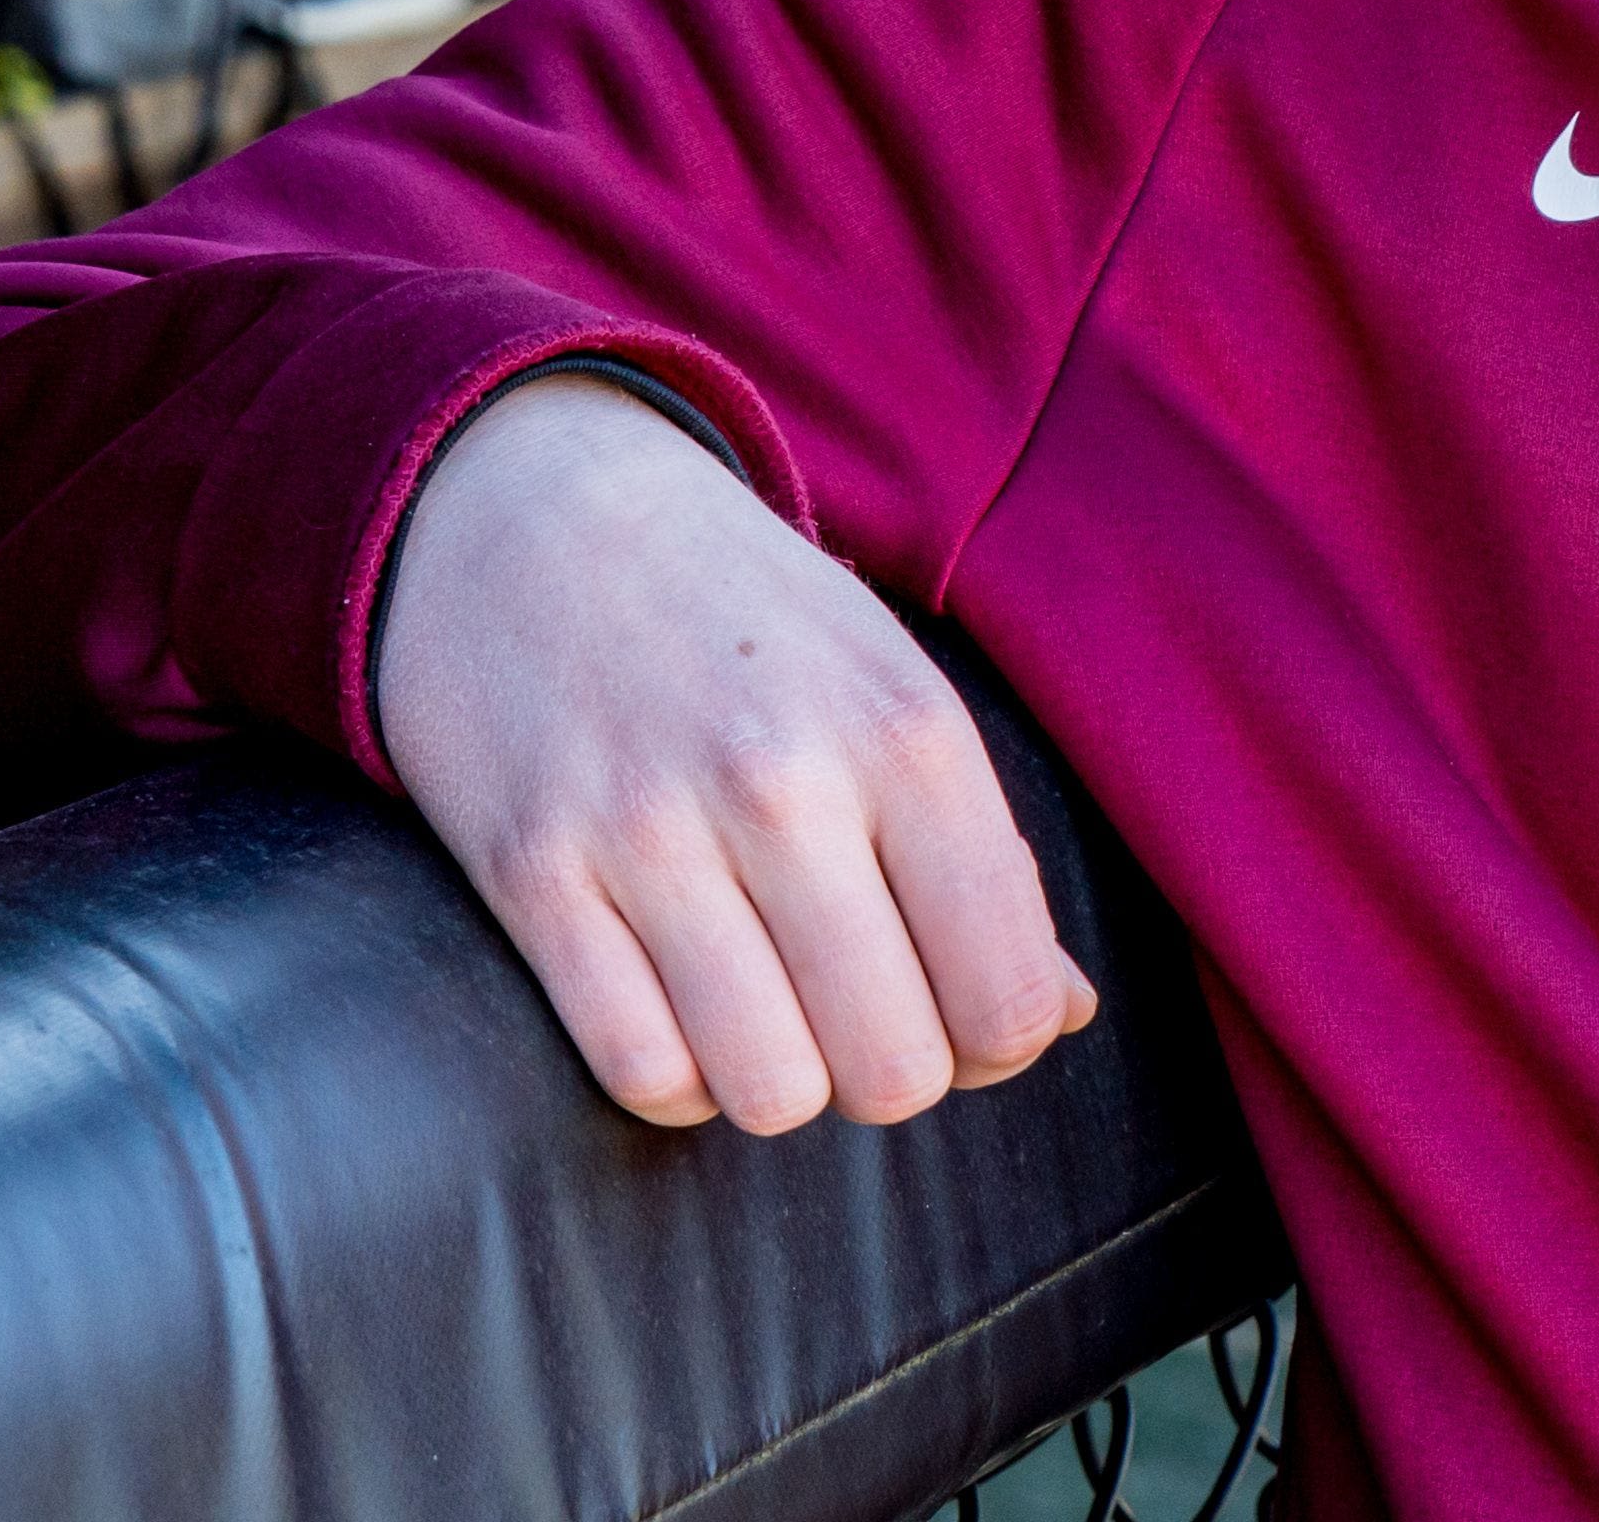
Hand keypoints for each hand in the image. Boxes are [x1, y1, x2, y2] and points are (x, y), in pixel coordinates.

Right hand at [370, 372, 1099, 1134]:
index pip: (1010, 997)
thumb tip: (1066, 1014)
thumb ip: (988, 855)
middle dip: (890, 1069)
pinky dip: (673, 1073)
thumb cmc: (742, 619)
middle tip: (855, 1004)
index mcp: (907, 731)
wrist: (532, 503)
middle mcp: (786, 782)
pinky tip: (677, 1004)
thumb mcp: (891, 688)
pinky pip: (640, 1071)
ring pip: (770, 1094)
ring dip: (780, 1078)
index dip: (1001, 1040)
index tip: (959, 1003)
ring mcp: (648, 830)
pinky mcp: (532, 870)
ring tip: (767, 1002)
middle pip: (895, 1073)